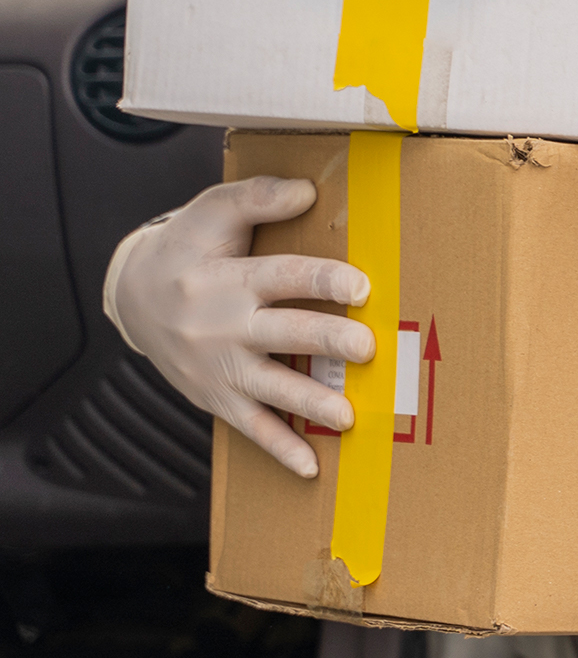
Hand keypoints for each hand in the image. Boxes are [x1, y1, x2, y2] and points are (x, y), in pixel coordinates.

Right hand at [105, 178, 374, 479]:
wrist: (129, 295)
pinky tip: (310, 467)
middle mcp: (222, 325)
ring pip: (269, 388)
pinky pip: (248, 427)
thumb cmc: (186, 249)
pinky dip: (279, 448)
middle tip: (366, 349)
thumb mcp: (211, 213)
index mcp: (227, 277)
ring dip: (309, 403)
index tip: (360, 287)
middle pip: (281, 334)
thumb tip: (308, 191)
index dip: (321, 281)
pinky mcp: (214, 395)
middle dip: (325, 342)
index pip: (281, 277)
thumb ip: (257, 199)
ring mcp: (218, 366)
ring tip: (348, 415)